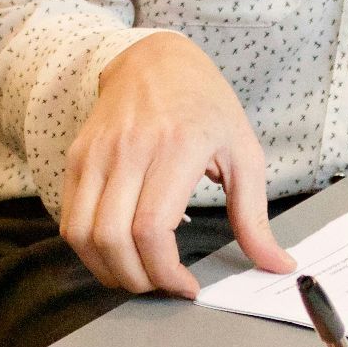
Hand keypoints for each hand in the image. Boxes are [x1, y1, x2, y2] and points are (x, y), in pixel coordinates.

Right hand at [59, 31, 296, 296]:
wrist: (156, 60)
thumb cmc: (205, 106)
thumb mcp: (244, 154)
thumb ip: (255, 217)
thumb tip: (278, 264)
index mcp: (176, 148)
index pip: (151, 228)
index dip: (165, 272)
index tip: (186, 287)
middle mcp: (129, 150)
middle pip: (112, 239)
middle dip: (137, 280)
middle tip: (163, 287)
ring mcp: (96, 154)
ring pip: (82, 234)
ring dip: (108, 270)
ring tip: (139, 276)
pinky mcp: (77, 158)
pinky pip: (70, 219)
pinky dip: (89, 249)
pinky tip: (118, 254)